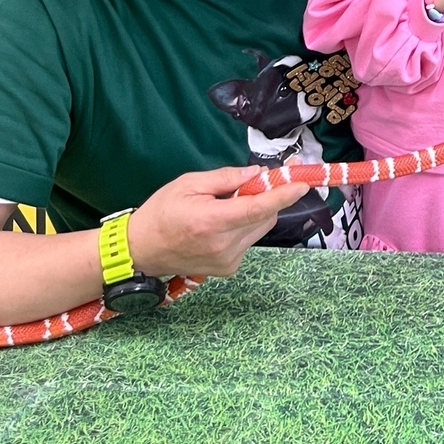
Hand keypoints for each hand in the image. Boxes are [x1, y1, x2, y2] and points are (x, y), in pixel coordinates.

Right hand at [127, 164, 310, 278]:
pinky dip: (245, 226)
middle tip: (260, 180)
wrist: (141, 251)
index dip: (283, 195)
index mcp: (212, 221)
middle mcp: (224, 246)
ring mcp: (227, 261)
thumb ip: (226, 178)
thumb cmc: (161, 212)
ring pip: (260, 229)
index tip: (302, 183)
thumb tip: (257, 174)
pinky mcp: (228, 269)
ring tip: (230, 203)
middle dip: (269, 196)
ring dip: (256, 211)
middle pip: (265, 217)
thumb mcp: (188, 184)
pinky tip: (223, 222)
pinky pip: (249, 240)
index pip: (258, 209)